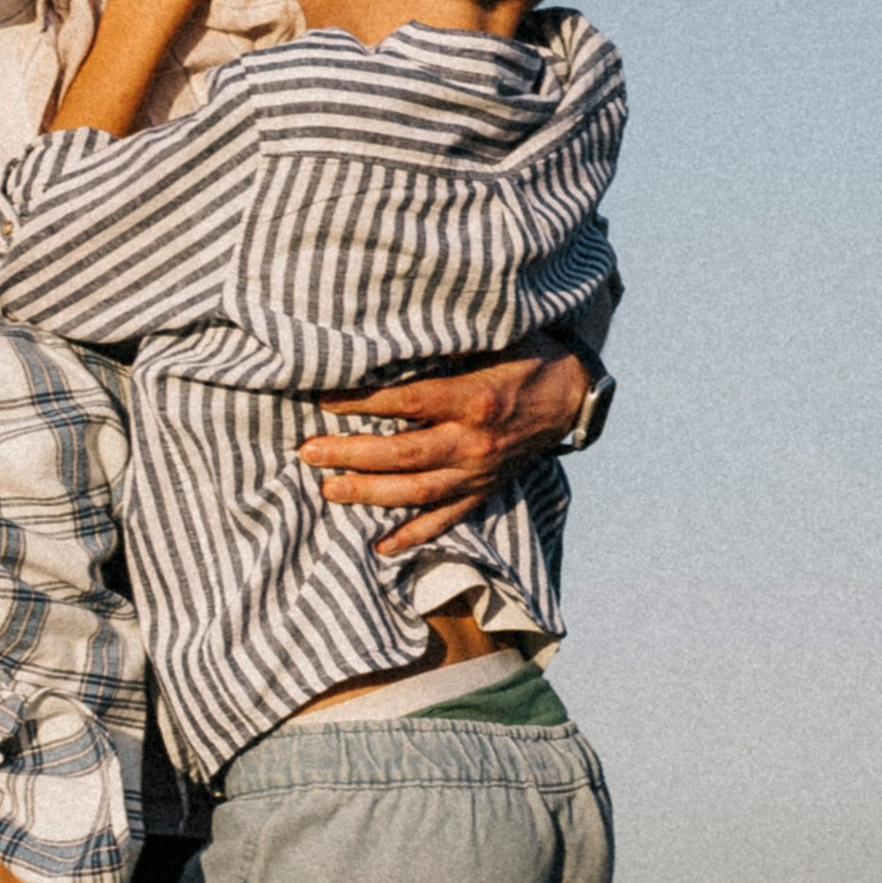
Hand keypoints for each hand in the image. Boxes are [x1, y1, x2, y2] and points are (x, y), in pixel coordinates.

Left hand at [300, 344, 587, 554]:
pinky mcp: (484, 490)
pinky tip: (379, 547)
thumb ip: (446, 342)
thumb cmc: (526, 355)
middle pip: (403, 455)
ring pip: (417, 493)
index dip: (362, 403)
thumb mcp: (493, 336)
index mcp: (475, 399)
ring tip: (327, 490)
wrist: (573, 393)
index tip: (323, 400)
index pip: (407, 403)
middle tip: (308, 452)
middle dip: (351, 455)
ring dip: (368, 494)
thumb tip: (389, 335)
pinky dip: (412, 536)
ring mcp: (479, 472)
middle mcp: (475, 442)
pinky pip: (446, 519)